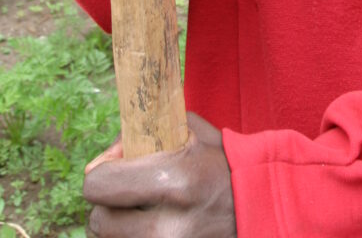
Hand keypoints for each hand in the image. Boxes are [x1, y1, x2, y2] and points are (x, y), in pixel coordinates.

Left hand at [84, 113, 236, 236]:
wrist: (263, 207)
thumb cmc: (226, 165)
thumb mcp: (194, 133)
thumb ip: (148, 133)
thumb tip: (107, 156)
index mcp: (174, 179)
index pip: (99, 185)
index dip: (100, 172)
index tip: (113, 168)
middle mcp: (168, 224)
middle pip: (98, 221)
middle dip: (106, 205)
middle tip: (123, 195)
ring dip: (117, 228)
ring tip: (137, 214)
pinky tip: (146, 227)